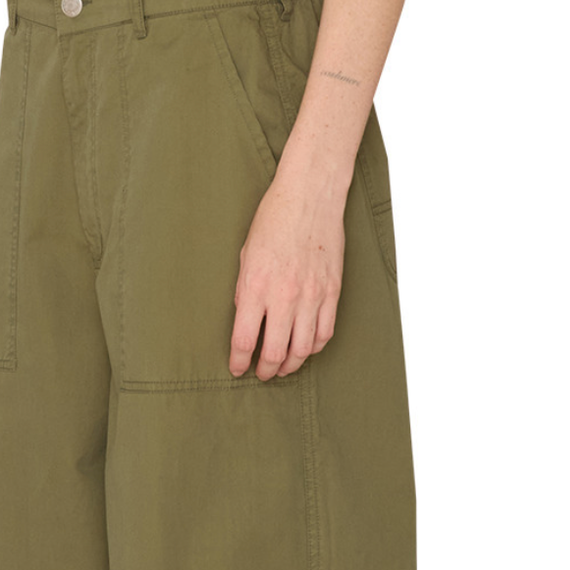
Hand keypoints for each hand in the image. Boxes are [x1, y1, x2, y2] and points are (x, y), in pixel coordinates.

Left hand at [228, 174, 345, 380]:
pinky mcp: (332, 291)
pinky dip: (314, 348)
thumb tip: (245, 324)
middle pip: (274, 352)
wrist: (310, 195)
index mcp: (256, 287)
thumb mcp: (245, 258)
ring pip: (303, 349)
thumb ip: (245, 294)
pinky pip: (325, 332)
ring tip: (282, 367)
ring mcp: (311, 295)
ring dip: (291, 364)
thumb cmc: (273, 221)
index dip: (238, 362)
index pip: (244, 341)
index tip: (236, 368)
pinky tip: (305, 348)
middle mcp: (284, 296)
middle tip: (261, 374)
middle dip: (265, 370)